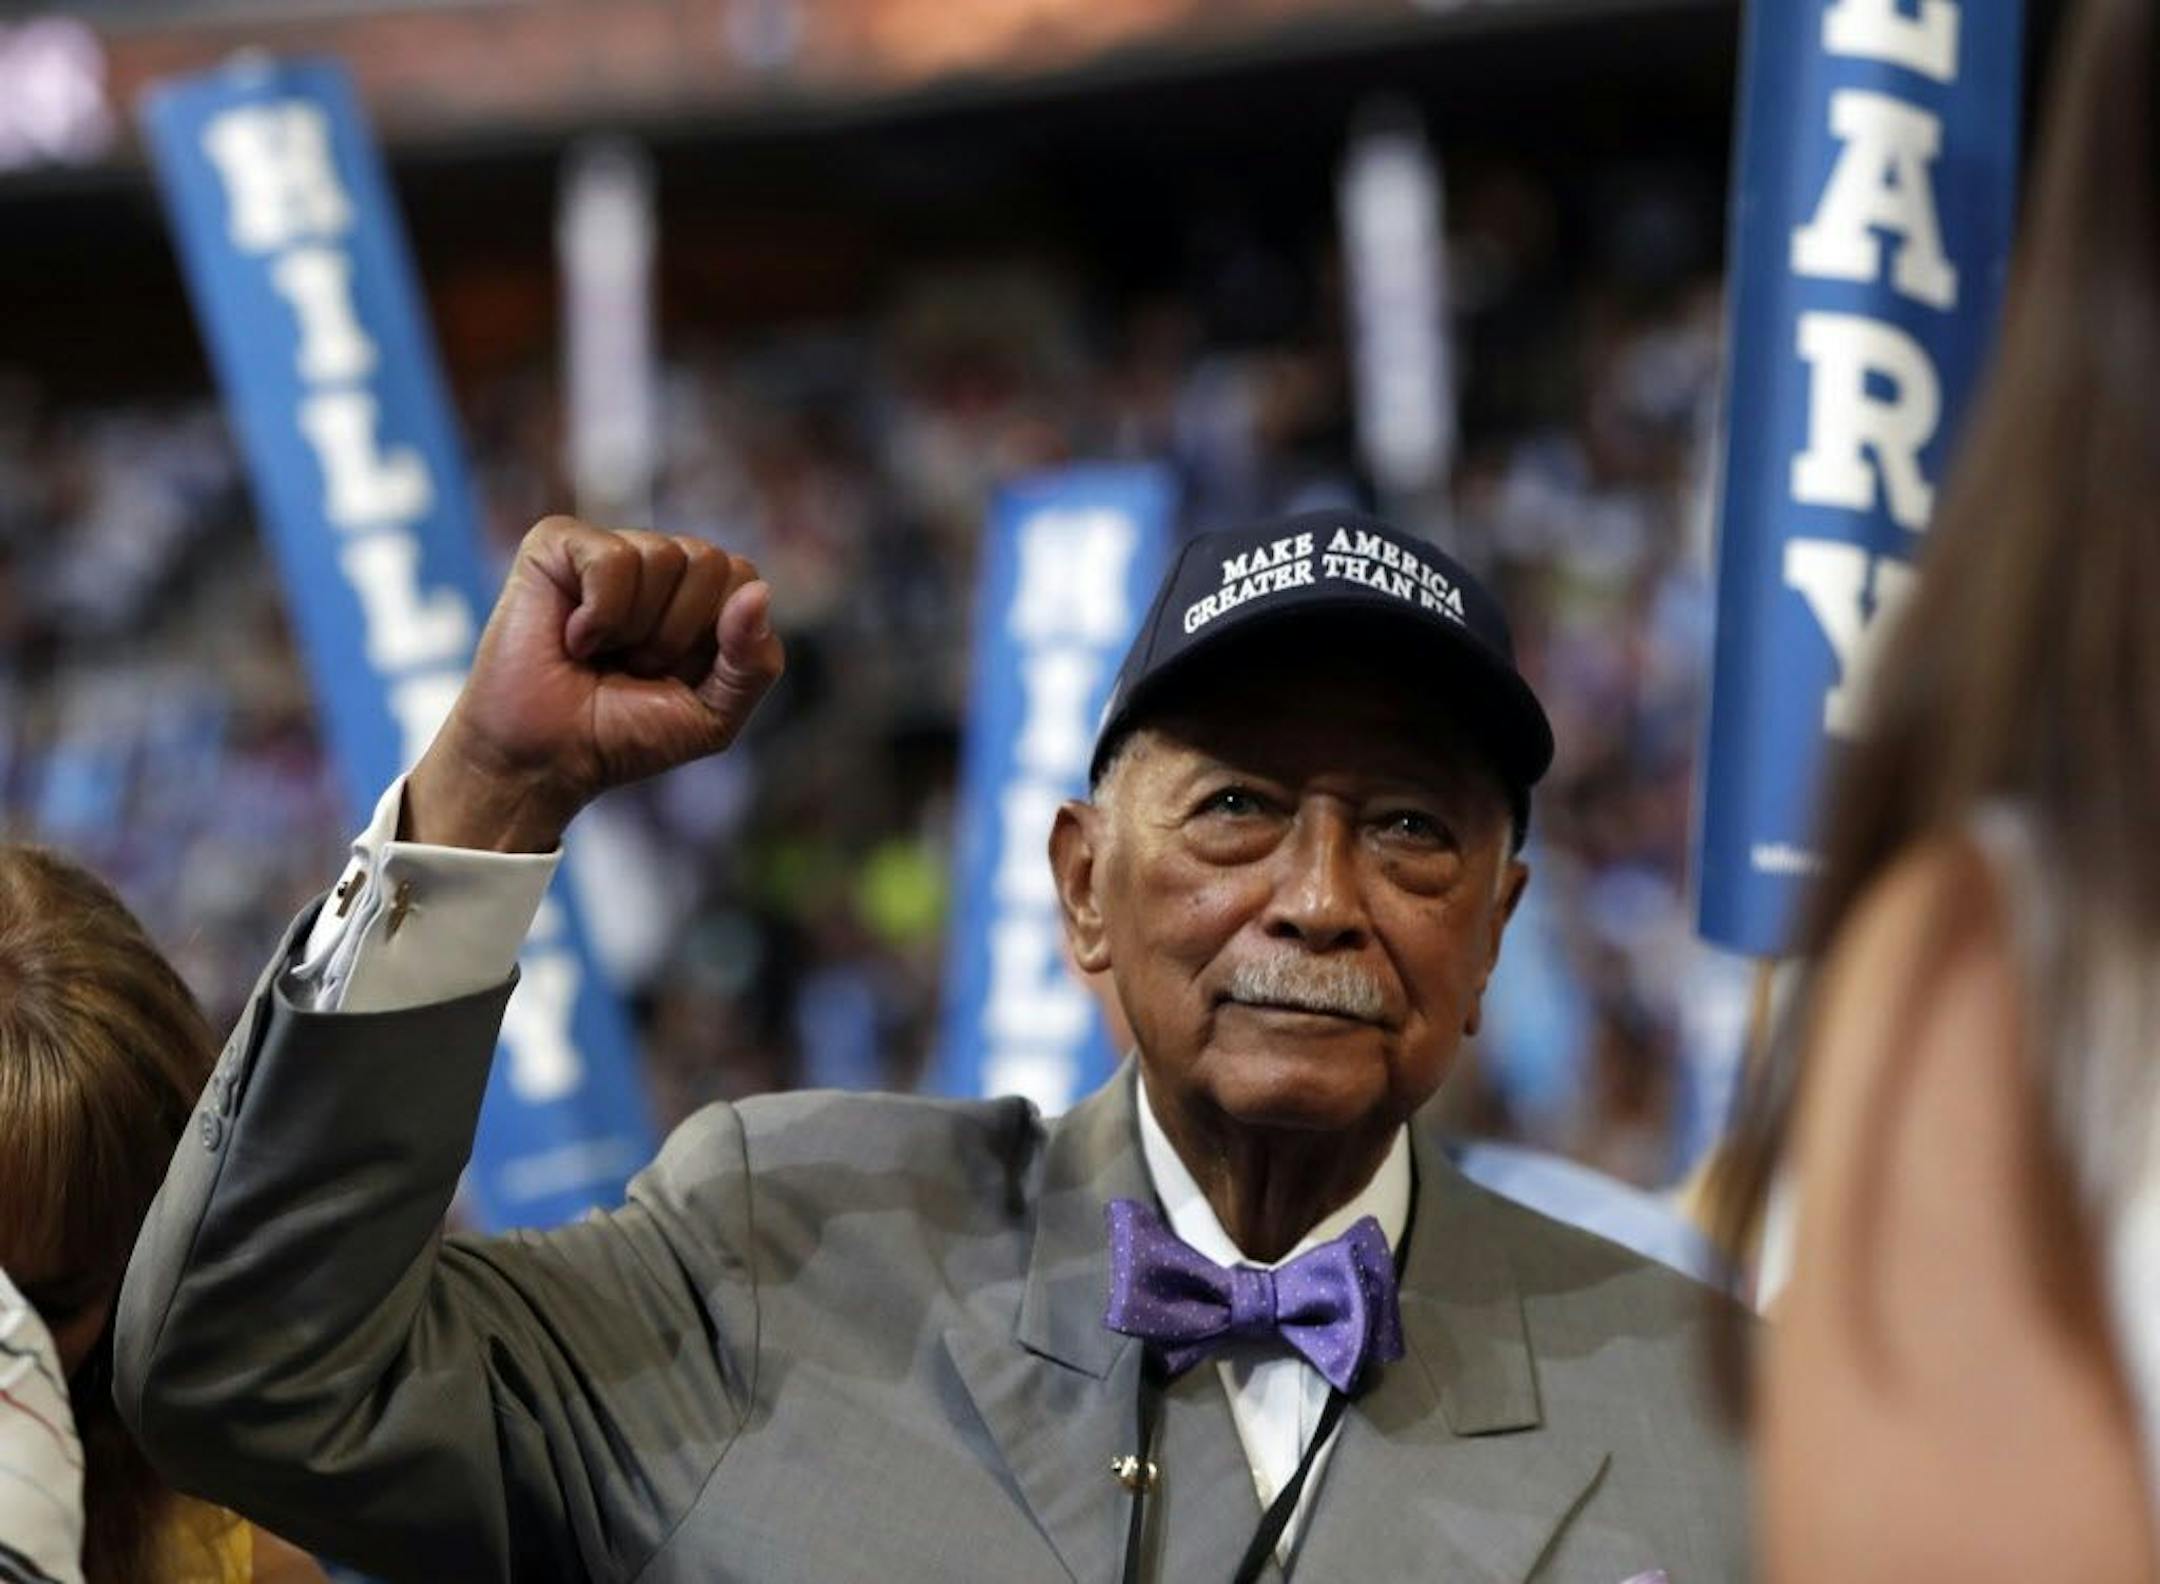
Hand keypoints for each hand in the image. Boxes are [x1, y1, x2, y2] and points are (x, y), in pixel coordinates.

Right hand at [405, 517, 784, 851]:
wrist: (546, 757)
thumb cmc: (625, 735)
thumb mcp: (713, 716)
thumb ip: (754, 663)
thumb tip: (759, 592)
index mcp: (699, 596)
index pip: (744, 579)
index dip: (717, 639)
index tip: (677, 676)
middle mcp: (657, 564)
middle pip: (710, 561)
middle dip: (678, 633)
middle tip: (635, 665)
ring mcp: (608, 550)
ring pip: (663, 555)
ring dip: (635, 627)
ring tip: (602, 652)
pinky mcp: (557, 543)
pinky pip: (612, 557)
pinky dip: (599, 613)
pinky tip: (573, 637)